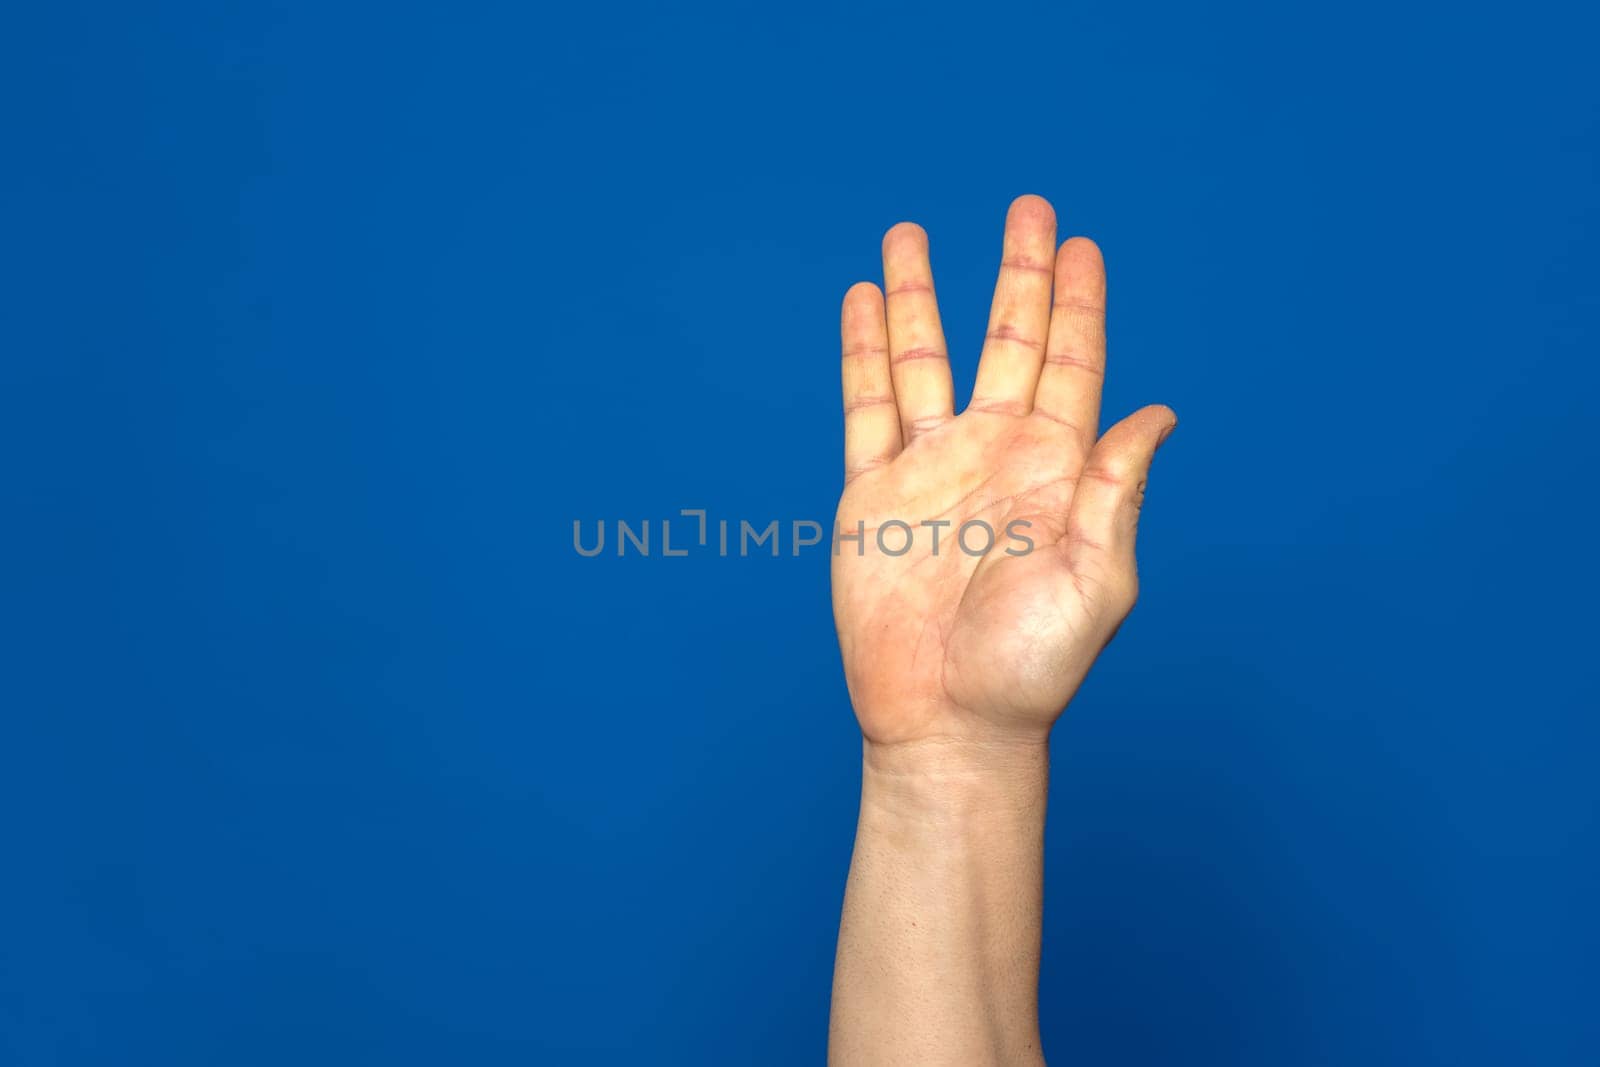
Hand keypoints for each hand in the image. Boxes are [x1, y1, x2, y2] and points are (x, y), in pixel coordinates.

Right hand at [832, 195, 1175, 748]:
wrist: (947, 723)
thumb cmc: (1031, 668)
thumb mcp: (1097, 579)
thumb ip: (1115, 490)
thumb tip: (1158, 411)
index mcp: (1054, 469)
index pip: (1072, 365)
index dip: (1077, 304)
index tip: (1081, 244)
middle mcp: (994, 454)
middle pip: (1005, 342)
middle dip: (1014, 275)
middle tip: (1025, 207)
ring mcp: (930, 470)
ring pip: (923, 359)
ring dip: (920, 295)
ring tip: (909, 232)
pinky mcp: (870, 494)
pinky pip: (866, 407)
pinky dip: (863, 352)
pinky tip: (863, 302)